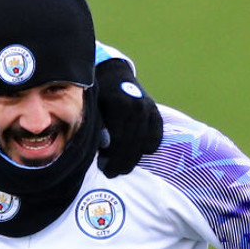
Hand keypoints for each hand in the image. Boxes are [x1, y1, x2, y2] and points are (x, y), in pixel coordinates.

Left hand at [95, 58, 162, 177]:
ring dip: (134, 159)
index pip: (118, 139)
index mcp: (120, 105)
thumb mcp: (93, 106)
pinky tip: (142, 154)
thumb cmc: (98, 93)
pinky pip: (156, 134)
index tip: (103, 169)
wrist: (114, 74)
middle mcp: (138, 107)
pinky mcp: (155, 111)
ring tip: (124, 170)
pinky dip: (150, 145)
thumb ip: (98, 124)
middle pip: (131, 143)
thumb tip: (104, 145)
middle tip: (111, 174)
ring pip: (143, 141)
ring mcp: (148, 109)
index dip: (111, 157)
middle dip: (121, 162)